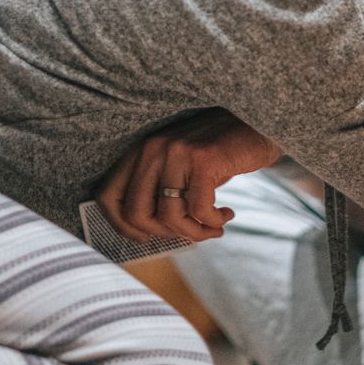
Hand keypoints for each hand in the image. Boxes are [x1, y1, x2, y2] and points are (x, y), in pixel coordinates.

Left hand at [95, 108, 281, 243]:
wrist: (256, 126)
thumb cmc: (217, 154)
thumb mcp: (179, 166)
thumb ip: (158, 190)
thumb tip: (146, 233)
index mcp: (141, 152)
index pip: (108, 196)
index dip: (122, 226)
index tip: (146, 238)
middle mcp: (153, 149)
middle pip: (137, 214)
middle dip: (165, 234)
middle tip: (188, 232)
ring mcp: (177, 153)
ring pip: (170, 217)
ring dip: (194, 233)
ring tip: (212, 228)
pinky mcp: (203, 160)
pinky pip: (198, 210)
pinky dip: (212, 222)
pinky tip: (225, 215)